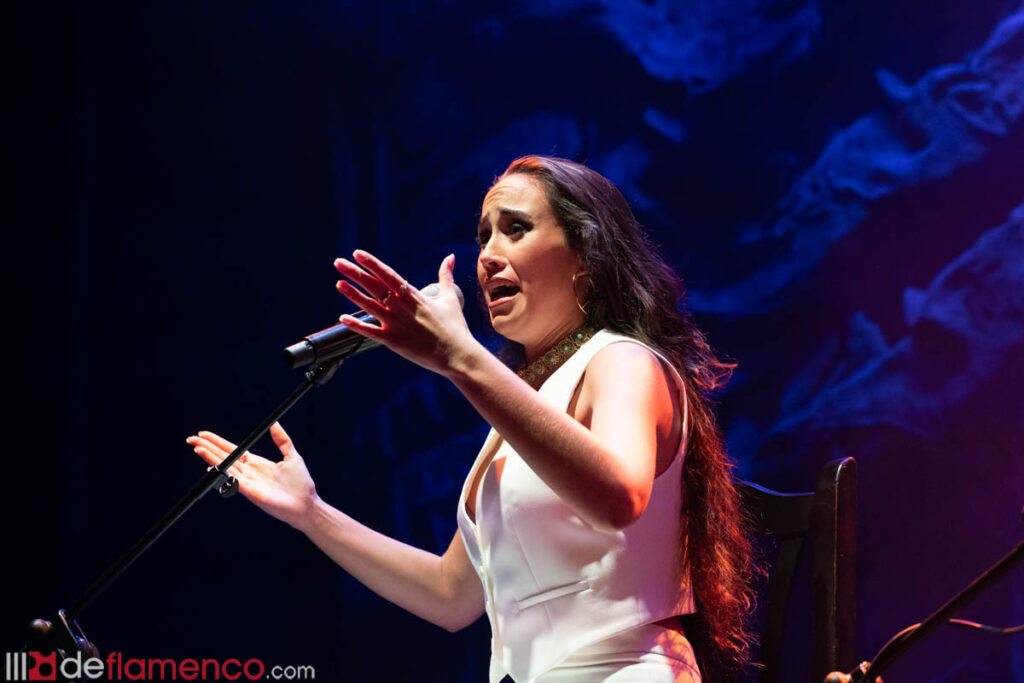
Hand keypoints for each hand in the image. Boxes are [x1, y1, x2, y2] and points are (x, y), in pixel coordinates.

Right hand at [187, 422, 317, 530]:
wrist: (307, 504)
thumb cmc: (300, 483)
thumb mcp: (291, 456)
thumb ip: (282, 440)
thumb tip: (274, 422)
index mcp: (256, 463)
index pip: (232, 450)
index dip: (218, 442)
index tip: (204, 434)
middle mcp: (249, 472)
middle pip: (224, 457)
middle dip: (207, 447)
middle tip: (191, 439)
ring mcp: (248, 483)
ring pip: (226, 468)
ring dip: (211, 458)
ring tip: (198, 449)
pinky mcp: (252, 493)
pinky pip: (234, 482)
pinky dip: (224, 475)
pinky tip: (213, 468)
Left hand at [333, 250, 479, 375]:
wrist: (457, 355)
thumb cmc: (455, 327)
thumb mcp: (450, 297)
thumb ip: (445, 275)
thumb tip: (449, 257)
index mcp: (414, 295)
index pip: (388, 274)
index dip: (372, 263)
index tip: (357, 253)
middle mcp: (402, 307)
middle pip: (374, 286)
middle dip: (355, 273)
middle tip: (338, 262)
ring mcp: (396, 324)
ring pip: (369, 306)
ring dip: (353, 294)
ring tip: (338, 283)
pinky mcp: (393, 341)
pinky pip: (370, 332)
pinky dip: (356, 325)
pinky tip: (342, 318)